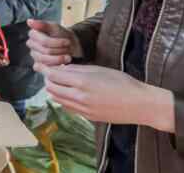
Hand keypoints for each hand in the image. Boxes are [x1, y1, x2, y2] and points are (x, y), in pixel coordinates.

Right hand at [27, 19, 83, 65]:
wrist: (71, 45)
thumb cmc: (62, 35)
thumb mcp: (55, 27)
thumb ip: (43, 24)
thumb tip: (29, 21)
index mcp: (33, 34)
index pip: (44, 41)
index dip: (57, 43)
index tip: (67, 41)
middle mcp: (31, 45)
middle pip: (46, 51)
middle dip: (60, 50)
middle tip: (68, 48)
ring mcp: (34, 55)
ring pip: (45, 60)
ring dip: (59, 58)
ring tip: (68, 56)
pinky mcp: (38, 65)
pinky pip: (44, 67)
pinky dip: (55, 65)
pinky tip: (62, 63)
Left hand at [37, 64, 174, 131]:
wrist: (140, 105)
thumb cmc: (123, 83)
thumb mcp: (100, 69)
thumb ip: (78, 69)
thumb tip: (62, 68)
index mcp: (82, 81)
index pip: (53, 75)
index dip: (46, 69)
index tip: (43, 66)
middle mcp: (79, 97)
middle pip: (52, 88)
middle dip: (49, 80)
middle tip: (51, 73)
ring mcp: (82, 109)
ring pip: (58, 99)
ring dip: (54, 91)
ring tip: (59, 83)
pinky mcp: (88, 117)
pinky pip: (68, 108)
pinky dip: (63, 100)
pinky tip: (69, 94)